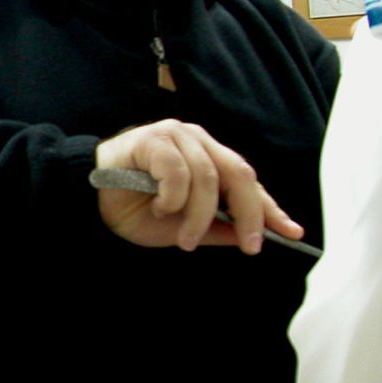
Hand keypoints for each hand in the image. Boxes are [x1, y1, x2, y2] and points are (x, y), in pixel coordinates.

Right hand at [93, 119, 305, 254]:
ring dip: (200, 216)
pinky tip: (160, 208)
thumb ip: (217, 228)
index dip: (271, 207)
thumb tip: (250, 236)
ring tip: (184, 240)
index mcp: (208, 157)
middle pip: (238, 173)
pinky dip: (174, 198)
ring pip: (208, 177)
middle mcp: (196, 140)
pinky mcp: (152, 139)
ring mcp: (174, 136)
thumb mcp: (182, 227)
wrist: (88, 201)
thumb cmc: (134, 209)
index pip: (248, 180)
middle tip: (250, 246)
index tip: (293, 233)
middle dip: (250, 214)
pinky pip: (178, 171)